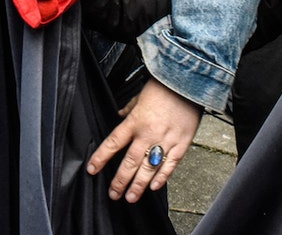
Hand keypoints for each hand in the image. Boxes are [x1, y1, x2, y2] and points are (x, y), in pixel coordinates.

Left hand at [86, 77, 200, 202]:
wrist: (188, 83)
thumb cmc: (163, 87)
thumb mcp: (139, 96)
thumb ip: (129, 109)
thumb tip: (120, 114)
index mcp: (135, 121)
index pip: (113, 143)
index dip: (101, 158)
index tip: (92, 169)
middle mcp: (148, 133)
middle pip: (130, 162)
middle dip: (120, 181)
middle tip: (114, 194)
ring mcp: (166, 140)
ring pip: (149, 168)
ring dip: (139, 185)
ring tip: (131, 197)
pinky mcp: (182, 143)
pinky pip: (170, 164)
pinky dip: (162, 177)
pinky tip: (154, 187)